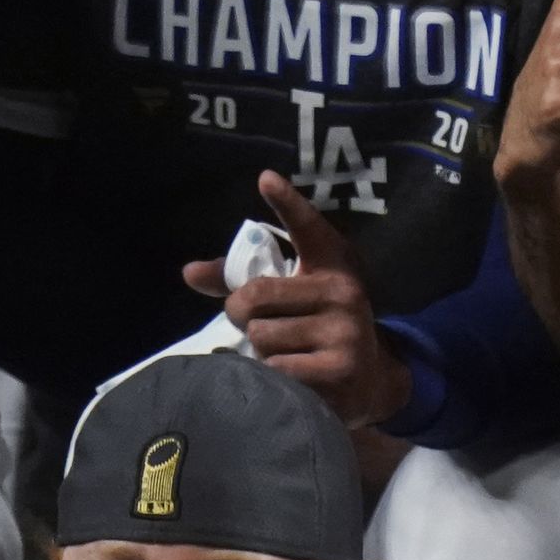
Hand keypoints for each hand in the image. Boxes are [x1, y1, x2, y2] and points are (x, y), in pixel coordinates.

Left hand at [183, 173, 411, 430]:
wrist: (371, 379)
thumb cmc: (317, 328)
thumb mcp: (292, 297)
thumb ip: (241, 281)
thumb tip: (189, 273)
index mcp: (331, 262)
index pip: (306, 227)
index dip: (287, 203)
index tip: (266, 180)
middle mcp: (342, 290)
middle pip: (253, 297)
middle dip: (242, 315)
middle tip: (258, 325)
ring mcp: (345, 330)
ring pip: (261, 336)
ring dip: (260, 352)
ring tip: (285, 353)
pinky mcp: (340, 368)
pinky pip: (277, 369)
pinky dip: (274, 377)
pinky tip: (295, 376)